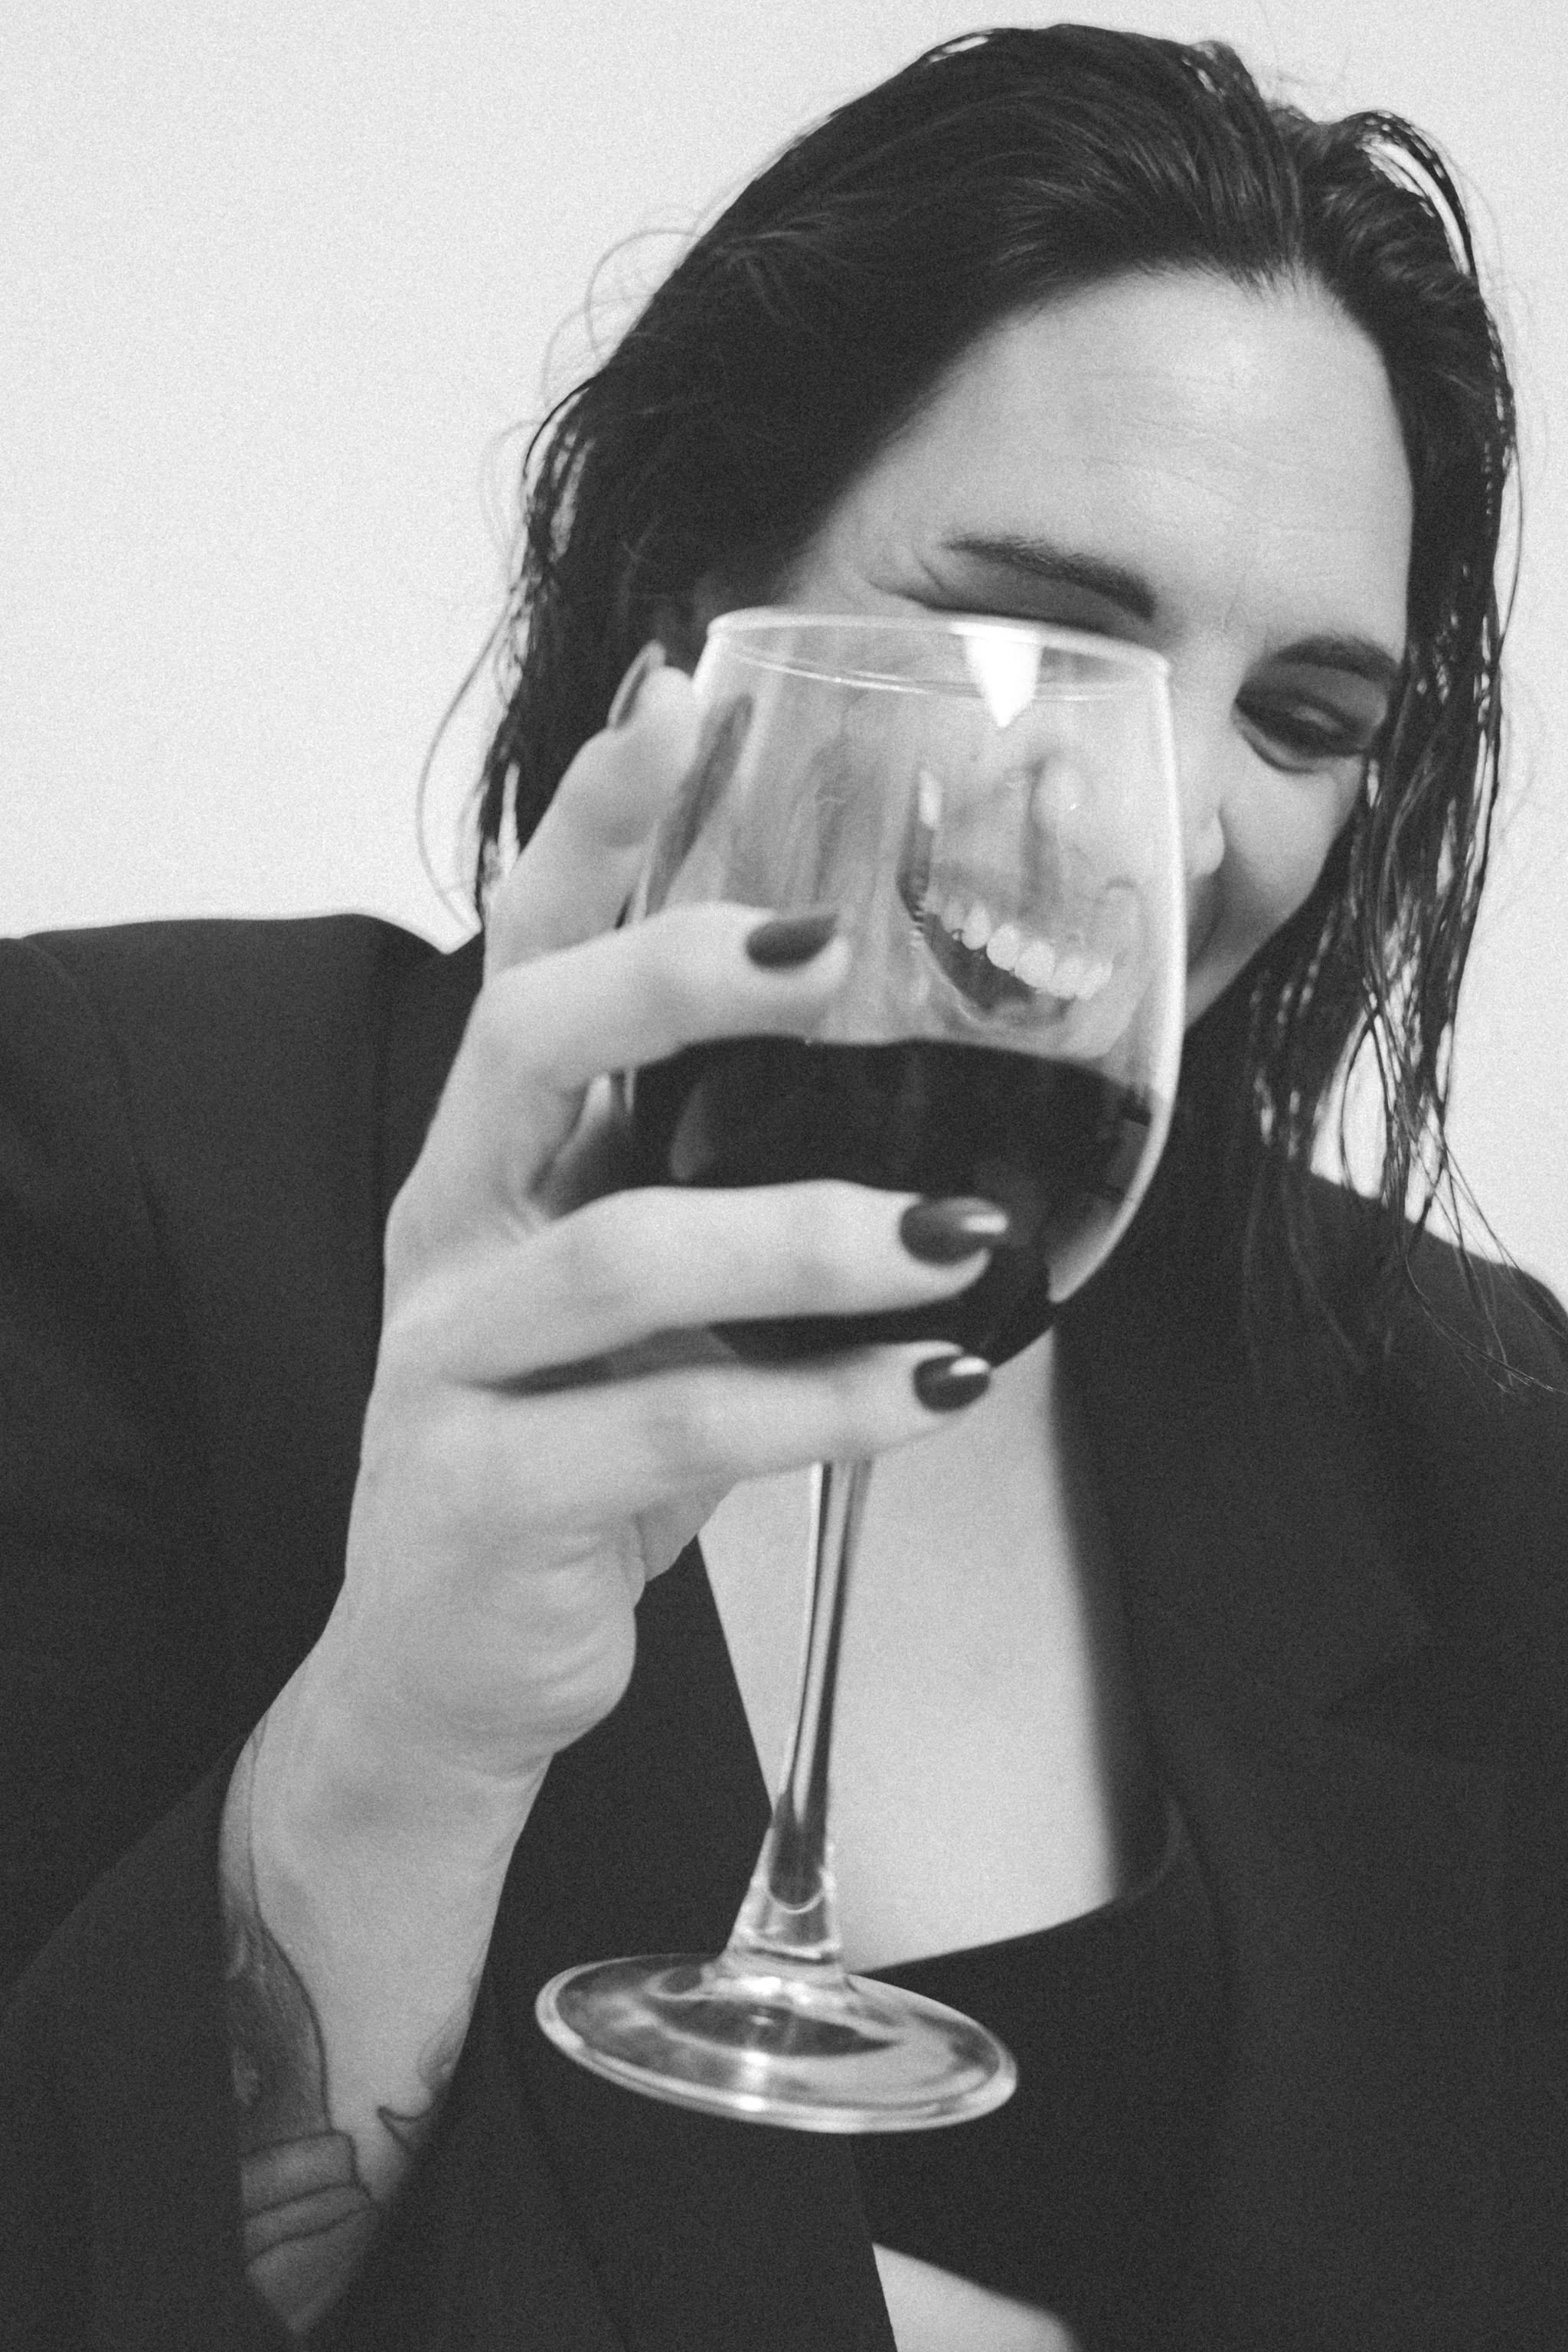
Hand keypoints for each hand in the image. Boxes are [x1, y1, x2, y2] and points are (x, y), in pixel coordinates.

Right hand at [318, 651, 998, 1791]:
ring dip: (809, 1235)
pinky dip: (820, 1406)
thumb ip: (723, 1174)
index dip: (594, 820)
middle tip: (835, 950)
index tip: (682, 694)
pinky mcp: (485, 1493)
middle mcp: (451, 1223)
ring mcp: (450, 1357)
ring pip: (622, 1254)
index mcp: (494, 1149)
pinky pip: (667, 1432)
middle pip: (528, 1039)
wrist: (453, 1658)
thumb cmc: (576, 1436)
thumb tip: (923, 1055)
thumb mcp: (639, 1283)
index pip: (530, 945)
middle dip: (676, 971)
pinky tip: (934, 1390)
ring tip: (959, 1232)